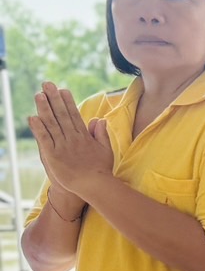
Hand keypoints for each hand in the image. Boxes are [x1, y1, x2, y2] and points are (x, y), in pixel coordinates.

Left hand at [29, 82, 111, 200]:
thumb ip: (101, 134)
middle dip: (54, 98)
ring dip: (44, 108)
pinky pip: (44, 139)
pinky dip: (38, 128)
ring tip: (38, 95)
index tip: (62, 90)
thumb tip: (99, 119)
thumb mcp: (105, 150)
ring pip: (52, 124)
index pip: (74, 115)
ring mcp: (63, 146)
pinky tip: (32, 118)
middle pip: (62, 115)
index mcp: (84, 136)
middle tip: (47, 84)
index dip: (67, 102)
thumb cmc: (101, 170)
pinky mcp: (53, 156)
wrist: (95, 186)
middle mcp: (73, 138)